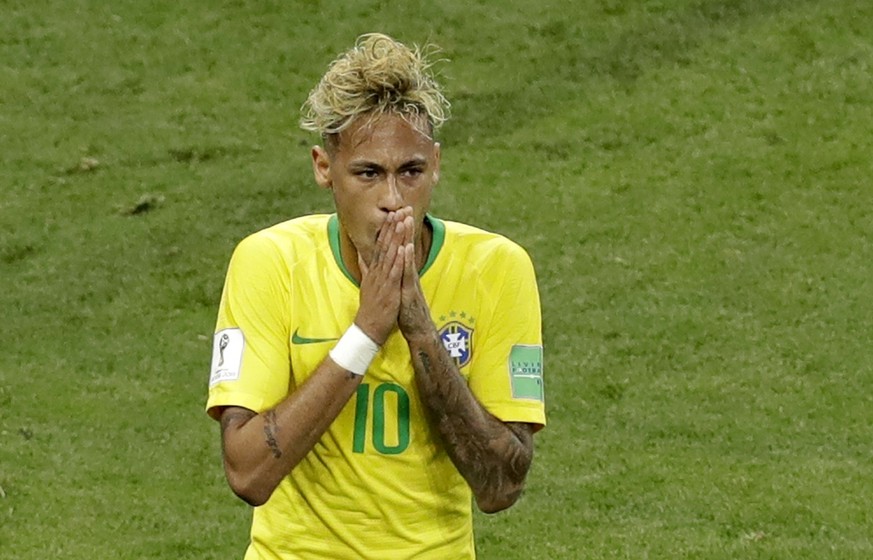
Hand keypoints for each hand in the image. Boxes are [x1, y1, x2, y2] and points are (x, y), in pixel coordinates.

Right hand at [354, 211, 406, 344]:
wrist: (368, 327)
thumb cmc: (370, 306)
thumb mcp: (367, 283)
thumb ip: (365, 267)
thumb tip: (361, 255)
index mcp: (373, 270)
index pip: (380, 245)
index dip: (387, 229)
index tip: (393, 214)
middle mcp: (377, 271)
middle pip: (385, 245)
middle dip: (393, 227)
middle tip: (399, 210)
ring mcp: (383, 280)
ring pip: (390, 255)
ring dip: (396, 238)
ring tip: (402, 222)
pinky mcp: (389, 290)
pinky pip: (395, 272)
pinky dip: (399, 260)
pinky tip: (404, 248)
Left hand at [397, 211, 434, 340]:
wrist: (417, 328)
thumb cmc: (406, 309)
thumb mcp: (398, 288)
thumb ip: (394, 274)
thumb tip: (388, 263)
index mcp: (403, 272)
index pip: (401, 247)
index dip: (398, 231)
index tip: (396, 212)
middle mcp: (408, 273)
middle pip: (406, 246)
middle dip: (404, 227)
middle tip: (404, 207)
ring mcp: (410, 281)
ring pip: (408, 256)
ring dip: (407, 238)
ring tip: (405, 220)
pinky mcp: (410, 291)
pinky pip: (408, 274)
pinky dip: (407, 260)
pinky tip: (406, 247)